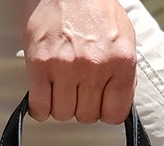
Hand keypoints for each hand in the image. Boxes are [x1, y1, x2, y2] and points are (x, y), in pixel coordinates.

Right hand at [20, 0, 136, 123]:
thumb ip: (123, 72)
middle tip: (76, 88)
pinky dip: (40, 107)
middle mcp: (95, 66)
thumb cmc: (92, 6)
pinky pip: (40, 108)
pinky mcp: (41, 65)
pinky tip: (44, 92)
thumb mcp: (122, 36)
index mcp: (120, 60)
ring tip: (59, 85)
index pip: (115, 114)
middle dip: (80, 106)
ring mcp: (66, 67)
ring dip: (59, 105)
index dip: (104, 111)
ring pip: (62, 114)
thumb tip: (119, 101)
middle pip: (85, 116)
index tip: (97, 104)